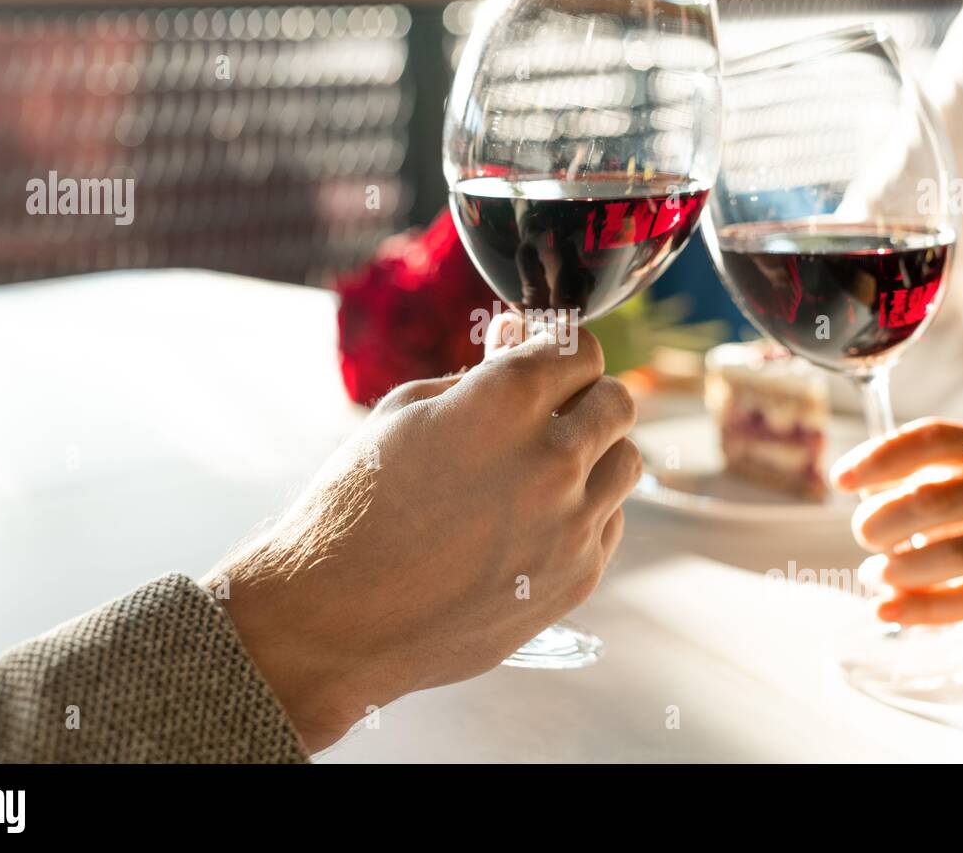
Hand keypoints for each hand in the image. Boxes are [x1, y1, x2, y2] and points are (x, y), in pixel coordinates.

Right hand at [208, 316, 638, 751]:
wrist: (335, 619)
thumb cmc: (355, 507)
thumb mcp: (403, 415)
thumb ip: (475, 376)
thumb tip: (517, 343)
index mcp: (505, 401)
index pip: (582, 350)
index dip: (563, 352)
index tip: (549, 363)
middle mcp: (552, 457)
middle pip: (617, 401)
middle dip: (586, 397)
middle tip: (553, 410)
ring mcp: (571, 522)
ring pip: (627, 461)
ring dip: (596, 453)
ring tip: (548, 467)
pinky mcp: (576, 577)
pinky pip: (610, 523)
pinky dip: (586, 511)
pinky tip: (537, 519)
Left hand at [830, 418, 962, 629]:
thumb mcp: (939, 483)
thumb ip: (898, 479)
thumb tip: (849, 481)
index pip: (933, 438)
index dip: (881, 457)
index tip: (840, 481)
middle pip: (936, 499)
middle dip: (883, 520)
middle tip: (864, 536)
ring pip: (958, 554)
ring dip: (901, 570)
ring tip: (872, 576)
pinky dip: (922, 608)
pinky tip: (886, 610)